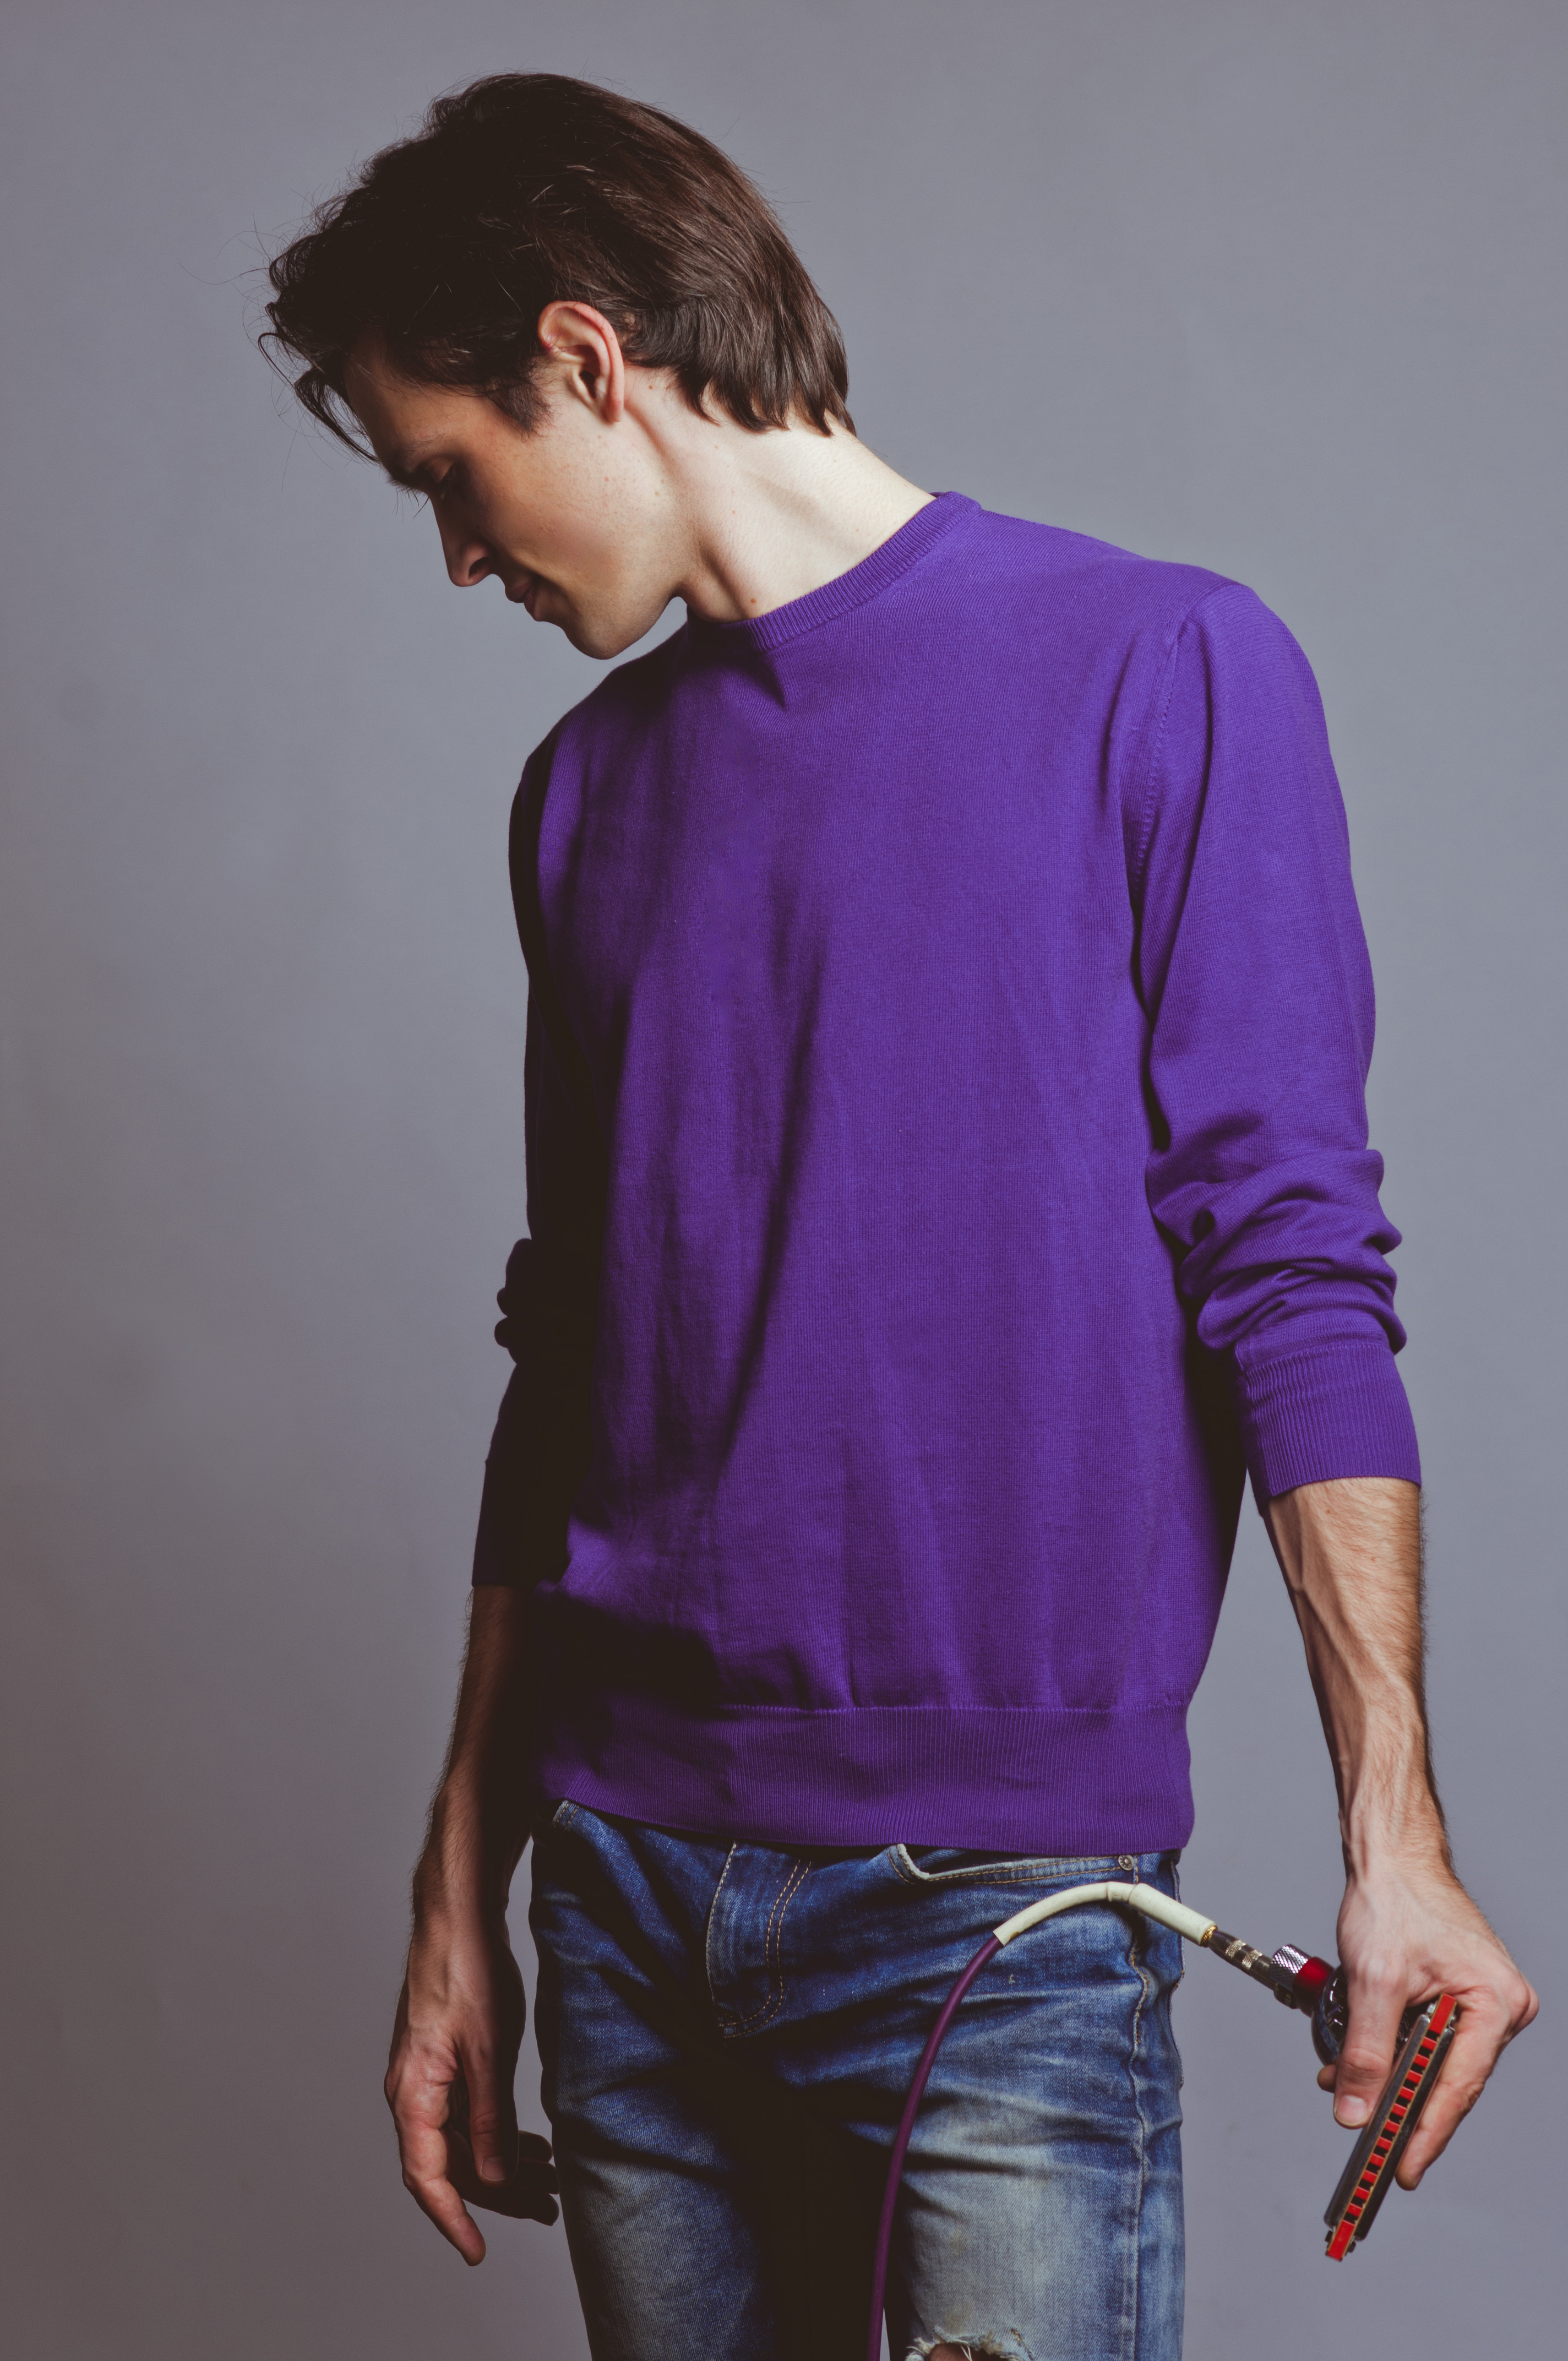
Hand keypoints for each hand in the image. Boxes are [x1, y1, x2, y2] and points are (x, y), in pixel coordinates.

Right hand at [385, 1902, 557, 2262]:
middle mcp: (412, 2093)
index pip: (428, 2178)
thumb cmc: (468, 1971)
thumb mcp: (489, 2050)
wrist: (459, 1916)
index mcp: (413, 2094)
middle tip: (548, 2208)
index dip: (454, 2220)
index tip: (478, 2252)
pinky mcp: (443, 2063)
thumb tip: (494, 2178)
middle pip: (450, 2165)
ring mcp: (427, 2078)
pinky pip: (466, 2115)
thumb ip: (490, 2118)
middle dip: (498, 2194)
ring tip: (550, 2180)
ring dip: (503, 2164)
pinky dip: (498, 2133)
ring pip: (462, 2141)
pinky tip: (532, 2142)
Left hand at [1322, 1851, 1537, 2187]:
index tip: (1400, 2169)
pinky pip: (1432, 2040)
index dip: (1426, 2133)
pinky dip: (1396, 2052)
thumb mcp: (1373, 1981)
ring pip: (1436, 2062)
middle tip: (1369, 2145)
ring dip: (1393, 2078)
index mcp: (1496, 2003)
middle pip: (1449, 2079)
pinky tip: (1362, 2062)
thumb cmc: (1394, 1900)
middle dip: (1402, 2106)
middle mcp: (1501, 2006)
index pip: (1458, 2087)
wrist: (1392, 1857)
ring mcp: (1484, 2003)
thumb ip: (1364, 2052)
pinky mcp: (1463, 1997)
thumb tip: (1354, 2110)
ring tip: (1347, 2092)